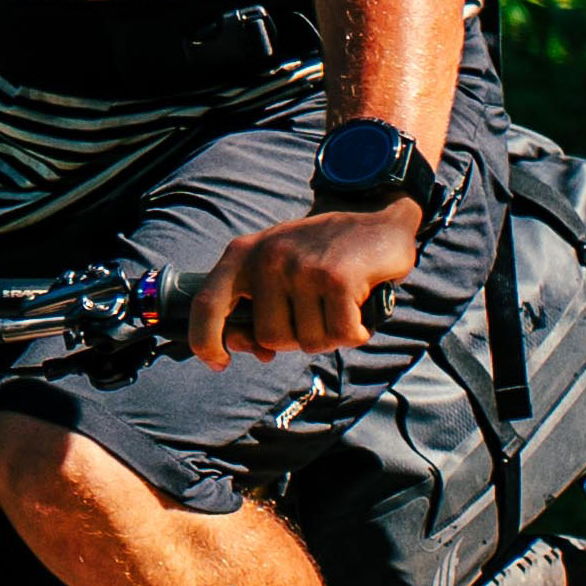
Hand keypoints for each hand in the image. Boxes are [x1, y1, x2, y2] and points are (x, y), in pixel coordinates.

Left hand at [175, 199, 425, 365]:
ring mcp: (302, 268)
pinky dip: (356, 332)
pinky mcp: (338, 279)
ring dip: (331, 335)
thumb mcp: (279, 268)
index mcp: (243, 254)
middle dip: (297, 337)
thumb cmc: (324, 255)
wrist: (380, 222)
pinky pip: (342, 335)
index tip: (220, 363)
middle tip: (318, 313)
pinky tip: (360, 308)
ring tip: (340, 305)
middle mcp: (268, 258)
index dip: (205, 342)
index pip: (206, 305)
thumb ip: (257, 307)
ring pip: (309, 342)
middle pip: (269, 337)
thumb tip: (253, 349)